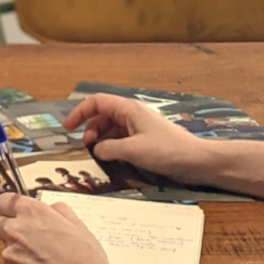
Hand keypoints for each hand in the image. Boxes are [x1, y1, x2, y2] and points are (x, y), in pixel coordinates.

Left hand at [0, 192, 123, 263]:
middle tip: (24, 238)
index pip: (3, 201)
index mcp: (31, 212)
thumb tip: (51, 209)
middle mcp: (15, 229)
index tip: (14, 213)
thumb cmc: (85, 256)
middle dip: (6, 229)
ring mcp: (10, 253)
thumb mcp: (77, 224)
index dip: (9, 208)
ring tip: (41, 261)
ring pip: (6, 248)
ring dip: (17, 252)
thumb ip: (58, 211)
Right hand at [66, 93, 200, 180]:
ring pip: (112, 128)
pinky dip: (113, 146)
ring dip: (102, 139)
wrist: (195, 160)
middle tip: (86, 146)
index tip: (68, 127)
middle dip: (91, 129)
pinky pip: (123, 138)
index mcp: (129, 109)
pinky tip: (113, 158)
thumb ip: (109, 148)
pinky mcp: (146, 140)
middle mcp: (133, 114)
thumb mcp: (133, 150)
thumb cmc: (167, 151)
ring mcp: (140, 127)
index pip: (97, 102)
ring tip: (98, 154)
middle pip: (103, 115)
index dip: (80, 112)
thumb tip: (96, 149)